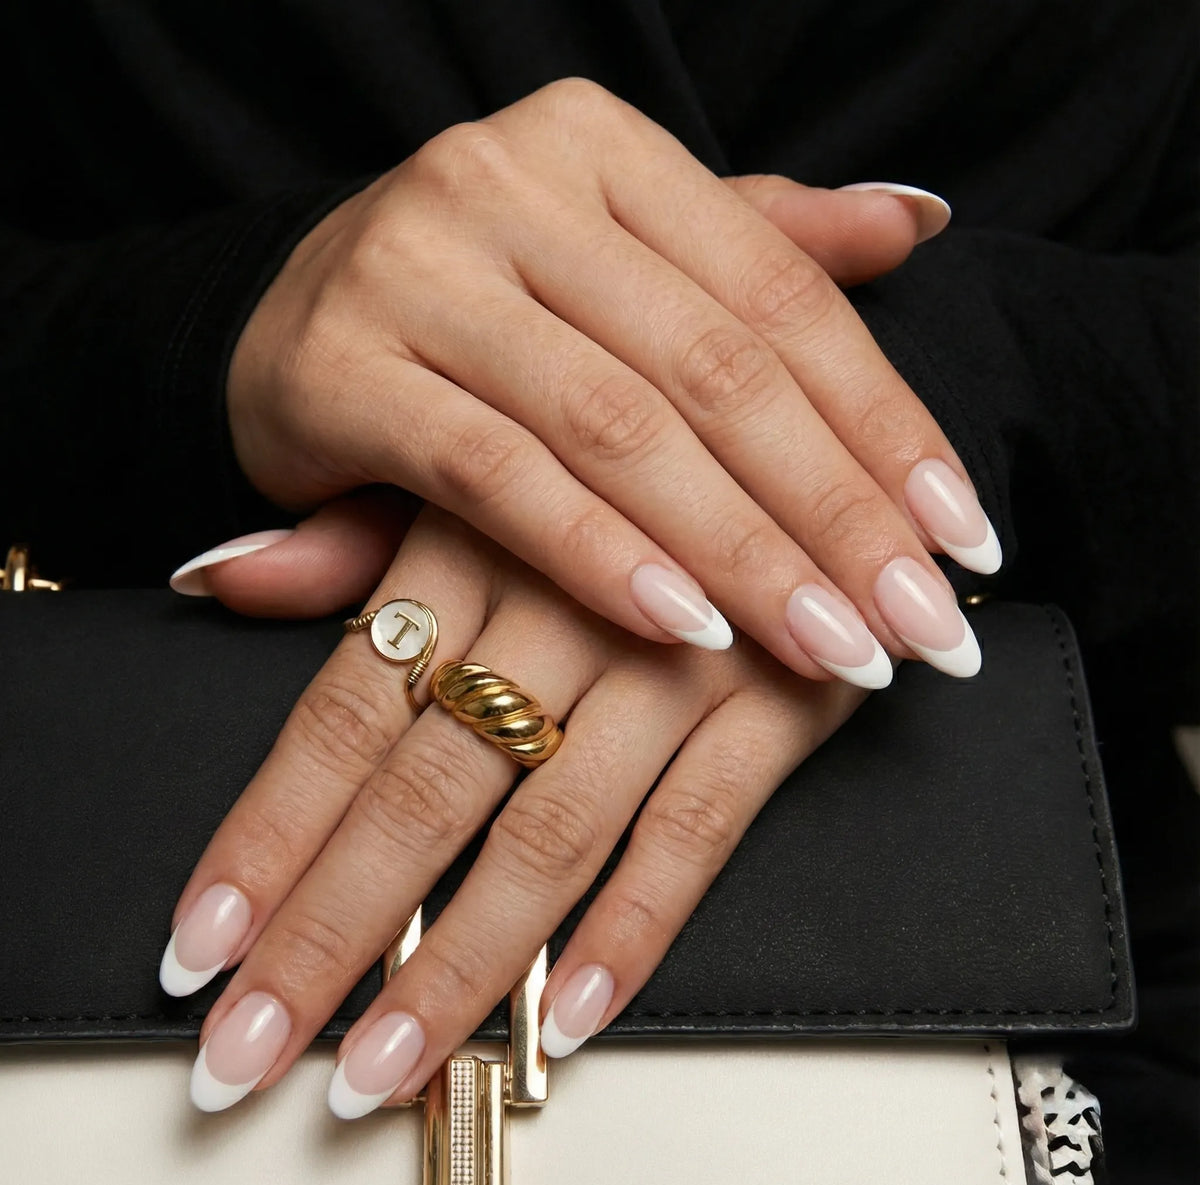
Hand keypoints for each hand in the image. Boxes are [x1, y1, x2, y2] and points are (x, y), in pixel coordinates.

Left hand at [160, 506, 865, 1113]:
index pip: (346, 709)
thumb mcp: (485, 472)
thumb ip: (354, 542)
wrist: (813, 441)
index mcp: (476, 536)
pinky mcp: (782, 690)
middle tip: (254, 1049)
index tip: (203, 943)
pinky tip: (573, 1012)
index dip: (269, 833)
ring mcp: (681, 649)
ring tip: (388, 1063)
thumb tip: (222, 579)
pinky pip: (701, 824)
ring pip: (555, 825)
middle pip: (429, 787)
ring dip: (466, 961)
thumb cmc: (627, 468)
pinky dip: (637, 923)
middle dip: (333, 930)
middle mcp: (567, 598)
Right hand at [222, 78, 996, 686]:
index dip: (885, 424)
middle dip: (832, 513)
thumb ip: (759, 241)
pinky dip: (601, 556)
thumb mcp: (620, 257)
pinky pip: (498, 475)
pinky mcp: (342, 368)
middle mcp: (508, 182)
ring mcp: (418, 267)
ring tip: (830, 646)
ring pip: (618, 427)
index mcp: (598, 146)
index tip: (961, 540)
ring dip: (739, 551)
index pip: (780, 295)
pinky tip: (689, 629)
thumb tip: (913, 222)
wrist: (283, 326)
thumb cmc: (482, 303)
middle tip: (916, 627)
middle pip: (715, 368)